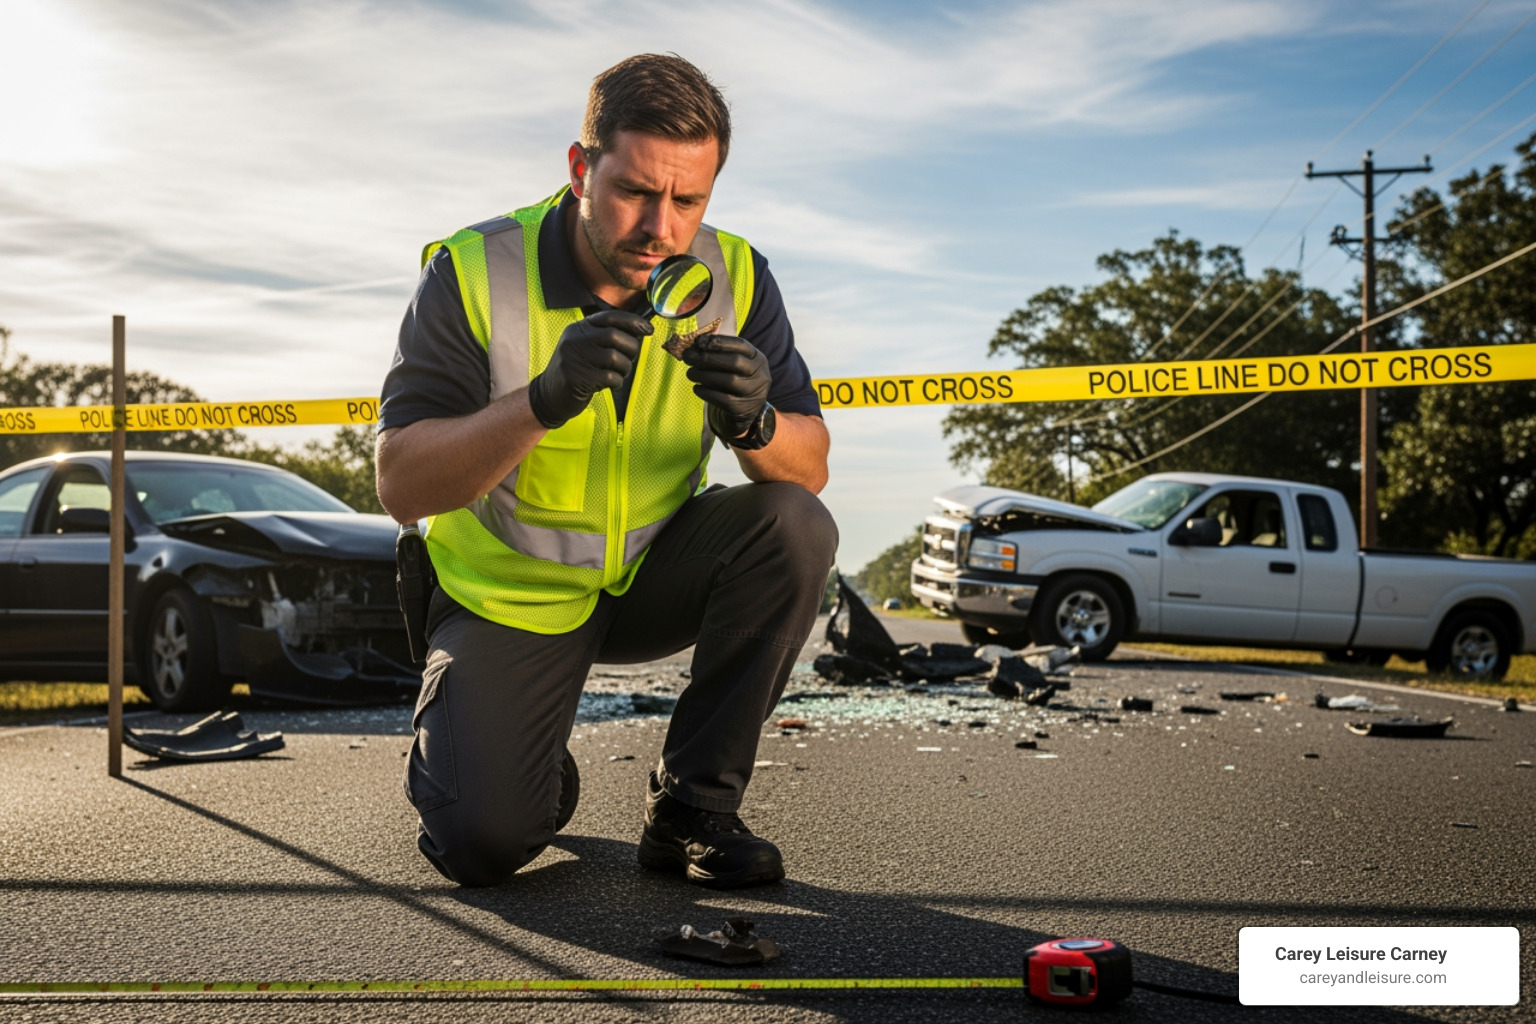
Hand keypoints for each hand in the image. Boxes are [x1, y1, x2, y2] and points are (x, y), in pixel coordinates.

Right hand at [528, 310, 652, 427]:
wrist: (549, 395)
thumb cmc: (576, 370)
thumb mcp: (585, 347)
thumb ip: (605, 337)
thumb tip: (639, 330)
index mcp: (578, 328)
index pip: (609, 317)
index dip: (632, 321)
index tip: (648, 329)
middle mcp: (575, 339)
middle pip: (614, 336)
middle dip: (631, 348)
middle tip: (630, 358)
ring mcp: (574, 358)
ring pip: (614, 357)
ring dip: (624, 368)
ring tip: (619, 373)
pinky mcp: (577, 378)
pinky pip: (609, 377)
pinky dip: (617, 382)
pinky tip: (610, 384)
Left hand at [682, 334, 771, 438]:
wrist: (748, 411)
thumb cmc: (737, 380)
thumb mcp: (738, 365)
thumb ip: (721, 353)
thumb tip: (695, 345)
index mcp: (757, 358)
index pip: (741, 345)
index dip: (720, 341)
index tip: (700, 342)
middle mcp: (759, 374)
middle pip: (734, 361)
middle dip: (708, 358)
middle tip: (688, 357)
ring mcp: (752, 392)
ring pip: (728, 380)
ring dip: (704, 374)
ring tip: (690, 373)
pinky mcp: (741, 408)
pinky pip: (721, 398)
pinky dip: (706, 392)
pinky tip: (696, 387)